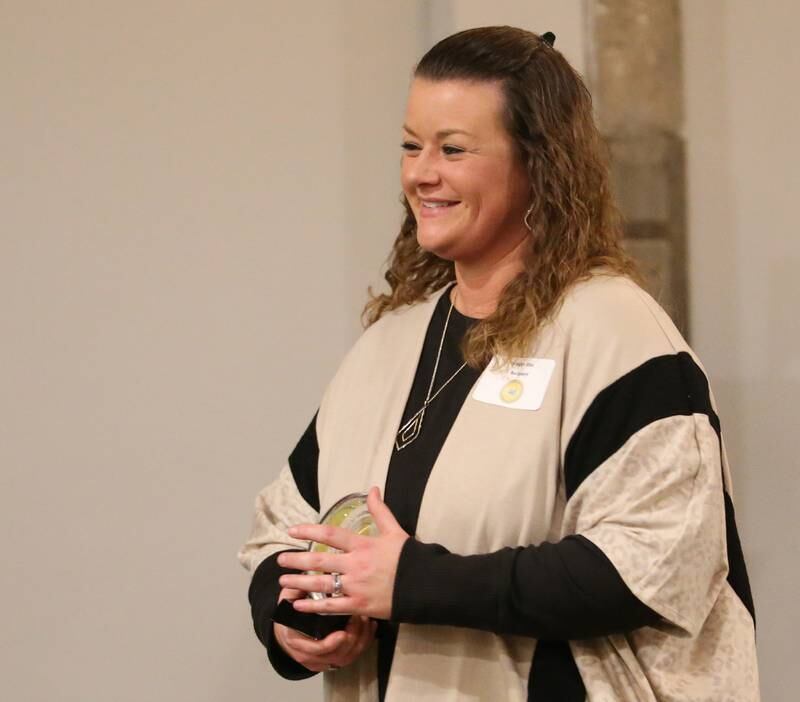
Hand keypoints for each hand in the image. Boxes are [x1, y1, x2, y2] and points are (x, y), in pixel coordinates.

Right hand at [273, 587, 376, 671]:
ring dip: (361, 638)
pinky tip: (370, 626)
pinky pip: (354, 655)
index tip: (342, 633)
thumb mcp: (287, 598)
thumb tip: (304, 577)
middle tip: (361, 620)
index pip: (315, 649)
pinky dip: (365, 641)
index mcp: (296, 640)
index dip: (330, 643)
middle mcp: (310, 655)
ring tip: (366, 620)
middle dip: (352, 639)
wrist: (289, 630)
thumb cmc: (291, 611)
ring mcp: (324, 660)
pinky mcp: (335, 660)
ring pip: (349, 656)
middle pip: (337, 655)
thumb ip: (295, 590)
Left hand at [277, 486, 408, 619]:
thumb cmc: (409, 558)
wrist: (425, 585)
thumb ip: (380, 510)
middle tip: (280, 560)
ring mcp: (356, 587)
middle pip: (319, 560)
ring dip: (299, 582)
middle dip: (297, 559)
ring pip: (321, 584)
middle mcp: (355, 565)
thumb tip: (373, 489)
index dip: (309, 530)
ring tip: (283, 582)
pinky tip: (298, 605)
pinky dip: (313, 607)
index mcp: (363, 545)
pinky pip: (331, 607)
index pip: (330, 534)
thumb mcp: (395, 530)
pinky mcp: (359, 605)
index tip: (292, 530)